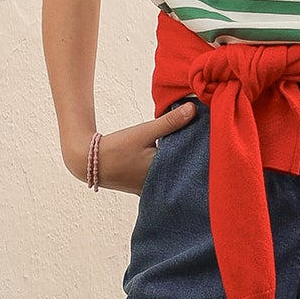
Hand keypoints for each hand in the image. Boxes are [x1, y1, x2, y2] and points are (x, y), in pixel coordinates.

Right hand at [65, 99, 198, 194]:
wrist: (89, 162)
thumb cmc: (116, 148)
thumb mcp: (144, 132)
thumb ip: (169, 122)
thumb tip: (194, 109)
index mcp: (164, 175)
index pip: (190, 162)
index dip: (201, 151)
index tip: (210, 138)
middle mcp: (160, 187)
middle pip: (184, 170)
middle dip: (193, 157)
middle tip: (206, 141)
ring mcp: (152, 189)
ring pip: (174, 175)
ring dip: (181, 163)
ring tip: (193, 147)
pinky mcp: (145, 188)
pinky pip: (164, 178)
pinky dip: (169, 168)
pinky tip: (174, 157)